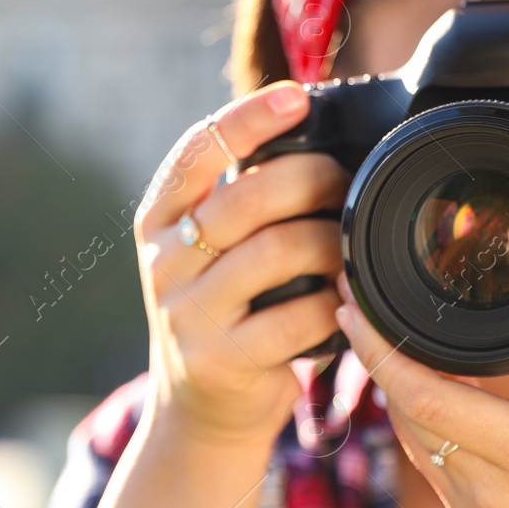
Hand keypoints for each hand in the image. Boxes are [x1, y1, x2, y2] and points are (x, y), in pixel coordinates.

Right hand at [135, 81, 348, 446]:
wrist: (198, 411)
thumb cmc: (222, 311)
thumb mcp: (207, 251)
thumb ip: (239, 200)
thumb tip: (312, 132)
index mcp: (158, 220)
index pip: (195, 153)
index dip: (246, 120)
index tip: (295, 97)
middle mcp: (163, 262)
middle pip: (246, 199)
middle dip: (311, 180)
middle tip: (347, 183)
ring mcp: (187, 314)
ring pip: (277, 253)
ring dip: (331, 244)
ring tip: (350, 246)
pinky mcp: (220, 361)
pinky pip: (295, 318)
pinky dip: (333, 305)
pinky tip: (345, 302)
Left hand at [335, 215, 508, 507]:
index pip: (421, 395)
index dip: (376, 350)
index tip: (350, 306)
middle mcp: (486, 490)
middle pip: (400, 410)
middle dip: (374, 357)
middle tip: (357, 303)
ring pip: (407, 437)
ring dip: (394, 389)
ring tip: (381, 335)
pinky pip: (426, 462)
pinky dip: (419, 422)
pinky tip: (422, 387)